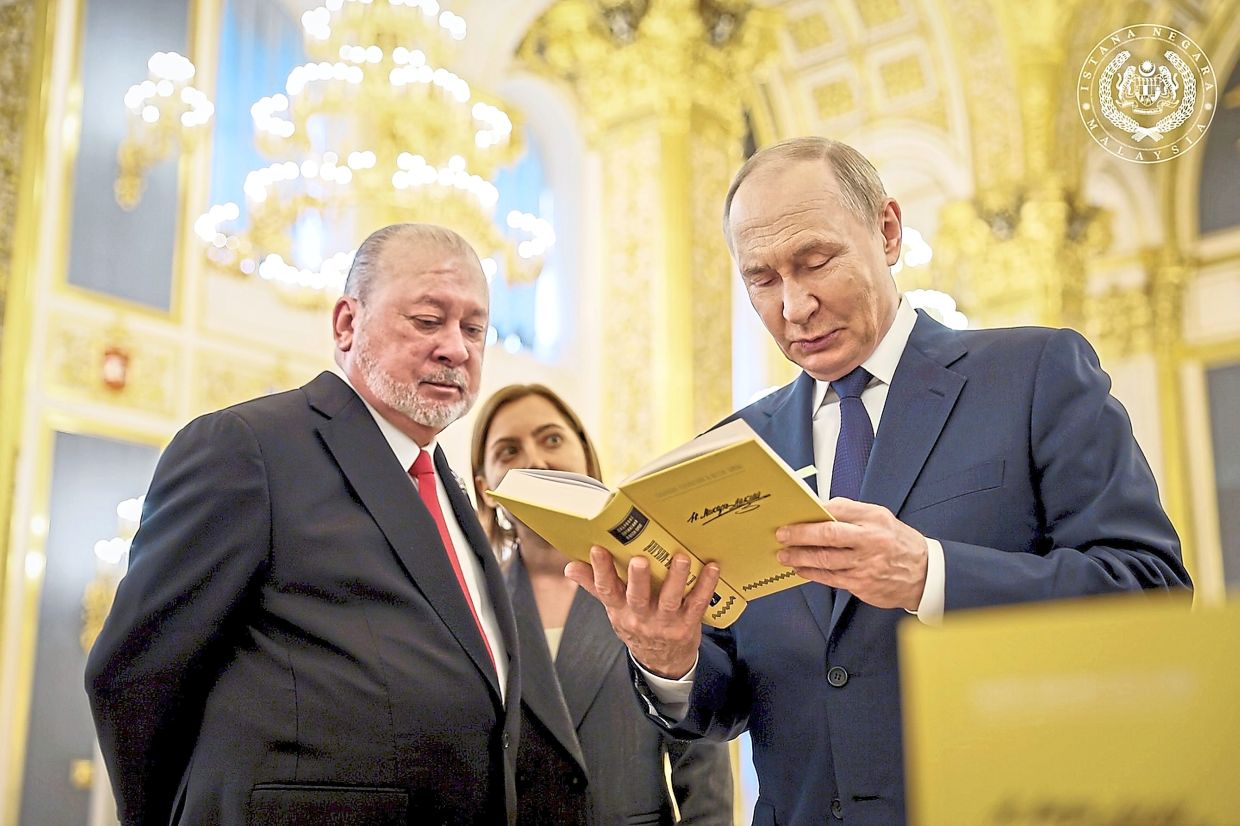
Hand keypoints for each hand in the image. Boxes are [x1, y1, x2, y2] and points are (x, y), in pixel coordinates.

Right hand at [565, 546, 719, 678]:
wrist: (662, 662)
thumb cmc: (637, 626)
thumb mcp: (614, 610)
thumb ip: (595, 586)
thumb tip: (570, 567)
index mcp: (620, 610)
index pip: (606, 590)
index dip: (600, 571)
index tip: (597, 549)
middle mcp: (641, 618)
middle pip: (638, 598)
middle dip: (638, 579)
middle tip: (639, 560)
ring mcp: (665, 623)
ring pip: (670, 601)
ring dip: (676, 579)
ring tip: (680, 558)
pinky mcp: (688, 625)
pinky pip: (697, 604)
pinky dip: (705, 585)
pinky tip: (711, 567)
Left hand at [776, 498, 927, 610]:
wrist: (925, 574)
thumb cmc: (898, 543)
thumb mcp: (880, 517)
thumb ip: (851, 512)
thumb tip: (820, 507)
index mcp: (874, 520)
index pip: (837, 511)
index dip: (812, 513)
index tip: (794, 514)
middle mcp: (870, 542)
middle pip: (828, 536)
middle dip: (800, 536)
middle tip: (782, 535)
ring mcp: (865, 566)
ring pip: (825, 561)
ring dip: (800, 558)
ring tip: (785, 555)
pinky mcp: (862, 586)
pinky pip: (831, 579)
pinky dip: (812, 574)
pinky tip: (802, 570)